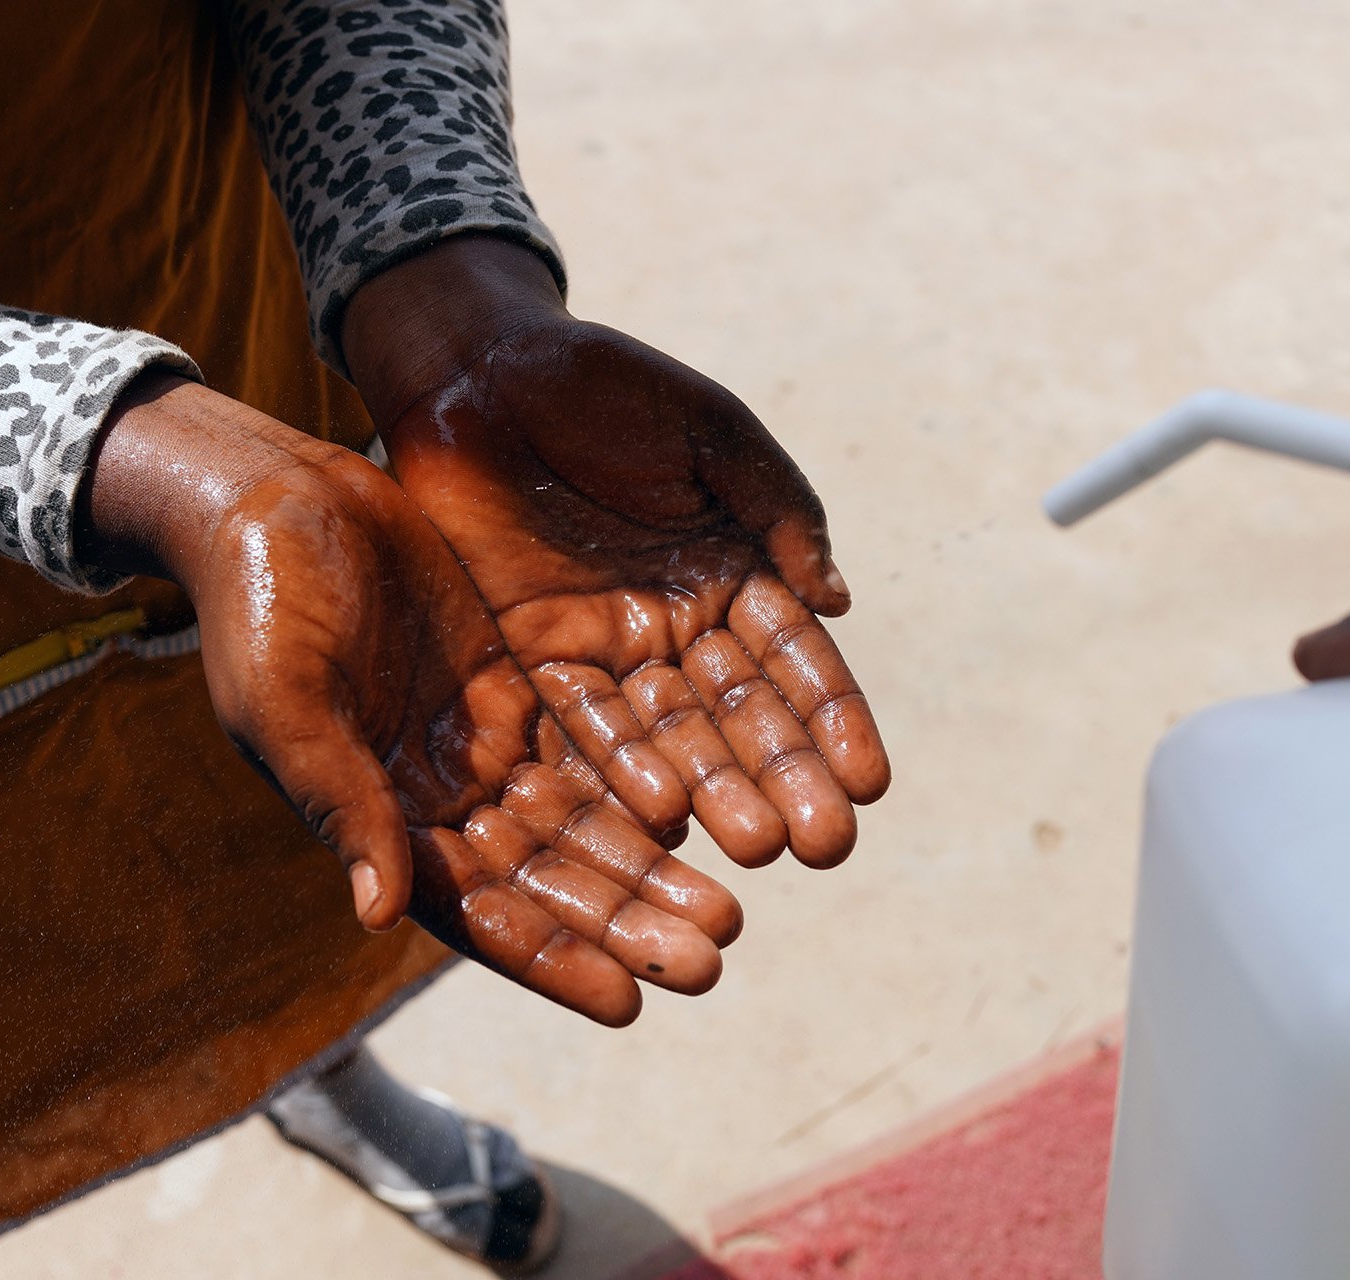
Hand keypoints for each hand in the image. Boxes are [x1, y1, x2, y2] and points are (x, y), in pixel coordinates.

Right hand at [80, 373, 739, 1024]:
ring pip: (582, 822)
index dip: (551, 958)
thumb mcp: (288, 701)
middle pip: (548, 878)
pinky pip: (593, 744)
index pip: (478, 910)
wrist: (271, 498)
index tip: (628, 1004)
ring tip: (727, 913)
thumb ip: (341, 801)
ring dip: (649, 871)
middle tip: (713, 961)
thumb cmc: (259, 602)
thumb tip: (379, 916)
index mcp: (378, 819)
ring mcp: (481, 740)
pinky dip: (644, 784)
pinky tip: (706, 817)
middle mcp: (438, 796)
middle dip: (624, 923)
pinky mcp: (514, 680)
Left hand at [342, 236, 891, 869]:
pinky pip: (585, 722)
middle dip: (786, 779)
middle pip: (742, 714)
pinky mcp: (536, 657)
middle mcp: (681, 623)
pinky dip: (624, 768)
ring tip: (759, 850)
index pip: (796, 658)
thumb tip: (837, 599)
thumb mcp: (708, 430)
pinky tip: (665, 817)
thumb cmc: (604, 382)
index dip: (834, 720)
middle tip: (826, 847)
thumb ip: (777, 507)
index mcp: (737, 569)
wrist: (478, 368)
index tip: (871, 784)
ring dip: (717, 793)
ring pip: (674, 734)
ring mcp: (611, 648)